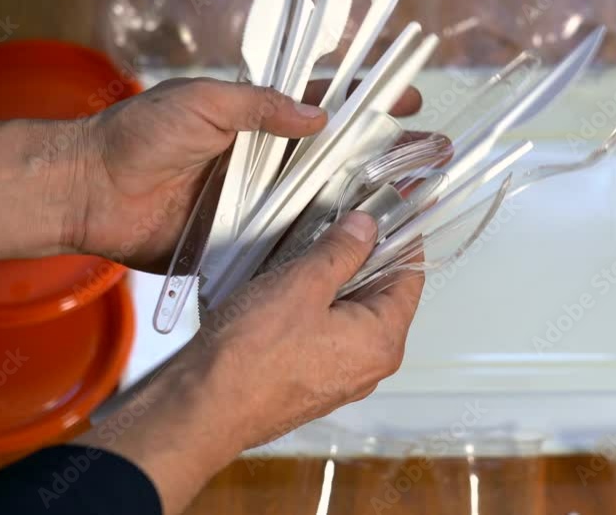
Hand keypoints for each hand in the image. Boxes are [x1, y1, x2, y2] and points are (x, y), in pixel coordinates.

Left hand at [72, 78, 422, 270]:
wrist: (91, 192)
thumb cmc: (137, 136)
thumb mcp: (201, 102)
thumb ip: (259, 106)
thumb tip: (319, 117)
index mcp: (255, 116)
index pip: (324, 102)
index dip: (366, 98)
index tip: (406, 99)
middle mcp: (264, 158)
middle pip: (335, 155)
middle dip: (383, 153)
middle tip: (427, 156)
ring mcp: (257, 200)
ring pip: (320, 201)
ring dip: (362, 202)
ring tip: (408, 204)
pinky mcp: (243, 238)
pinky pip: (289, 242)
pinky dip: (321, 246)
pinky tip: (357, 249)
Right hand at [78, 211, 423, 511]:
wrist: (204, 407)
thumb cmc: (253, 354)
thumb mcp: (303, 284)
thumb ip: (343, 251)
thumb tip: (366, 227)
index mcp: (383, 341)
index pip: (411, 277)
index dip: (401, 238)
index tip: (388, 209)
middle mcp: (370, 365)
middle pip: (382, 296)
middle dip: (363, 259)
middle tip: (339, 224)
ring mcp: (340, 378)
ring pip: (351, 315)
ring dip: (335, 283)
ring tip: (306, 257)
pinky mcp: (311, 383)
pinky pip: (326, 335)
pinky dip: (316, 309)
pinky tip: (288, 293)